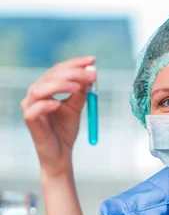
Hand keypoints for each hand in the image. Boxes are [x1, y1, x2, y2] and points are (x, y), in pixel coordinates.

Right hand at [21, 56, 96, 177]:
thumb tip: (91, 73)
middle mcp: (35, 94)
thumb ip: (81, 92)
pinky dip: (46, 104)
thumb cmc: (65, 130)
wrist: (61, 154)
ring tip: (77, 88)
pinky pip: (34, 110)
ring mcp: (30, 107)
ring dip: (59, 85)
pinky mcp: (30, 122)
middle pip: (50, 76)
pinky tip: (58, 104)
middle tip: (91, 75)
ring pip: (39, 89)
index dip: (75, 63)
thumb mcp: (76, 107)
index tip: (92, 60)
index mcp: (46, 88)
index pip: (58, 69)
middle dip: (72, 73)